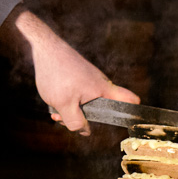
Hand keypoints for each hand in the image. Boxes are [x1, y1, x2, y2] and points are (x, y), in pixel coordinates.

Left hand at [0, 6, 139, 134]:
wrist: (45, 47)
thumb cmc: (56, 74)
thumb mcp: (64, 104)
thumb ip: (76, 122)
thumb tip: (85, 132)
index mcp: (104, 90)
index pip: (130, 100)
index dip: (132, 113)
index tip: (129, 122)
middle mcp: (100, 84)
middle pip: (101, 110)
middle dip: (84, 119)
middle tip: (64, 118)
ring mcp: (90, 80)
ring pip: (86, 103)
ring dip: (71, 110)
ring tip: (54, 110)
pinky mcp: (79, 77)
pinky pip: (78, 95)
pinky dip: (67, 100)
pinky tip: (52, 101)